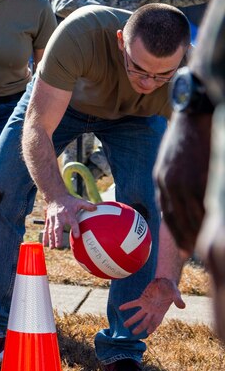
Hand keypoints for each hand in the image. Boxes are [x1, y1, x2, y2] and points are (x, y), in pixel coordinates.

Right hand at [43, 192, 96, 246]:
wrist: (55, 196)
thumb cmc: (69, 200)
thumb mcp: (79, 201)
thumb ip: (87, 205)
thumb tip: (96, 208)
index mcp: (68, 213)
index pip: (72, 222)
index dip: (75, 228)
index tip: (77, 236)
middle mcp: (59, 217)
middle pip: (58, 228)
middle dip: (57, 237)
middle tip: (59, 246)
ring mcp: (52, 219)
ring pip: (51, 230)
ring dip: (51, 239)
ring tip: (52, 248)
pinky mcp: (48, 220)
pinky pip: (46, 229)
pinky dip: (45, 237)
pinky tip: (45, 245)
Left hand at [120, 277, 184, 335]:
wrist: (165, 281)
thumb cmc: (171, 288)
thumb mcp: (176, 294)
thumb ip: (178, 300)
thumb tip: (183, 306)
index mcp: (161, 311)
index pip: (156, 321)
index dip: (152, 326)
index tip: (148, 332)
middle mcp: (153, 311)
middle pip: (145, 321)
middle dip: (140, 327)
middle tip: (133, 333)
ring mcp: (147, 306)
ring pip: (138, 315)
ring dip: (132, 320)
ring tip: (124, 325)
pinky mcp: (143, 299)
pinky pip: (134, 303)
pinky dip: (128, 306)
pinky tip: (120, 308)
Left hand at [155, 109, 211, 252]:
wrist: (194, 116)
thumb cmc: (185, 136)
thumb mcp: (169, 159)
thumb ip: (171, 179)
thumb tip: (178, 197)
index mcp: (160, 179)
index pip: (166, 211)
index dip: (174, 231)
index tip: (181, 246)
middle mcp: (168, 184)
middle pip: (177, 219)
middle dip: (185, 238)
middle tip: (193, 253)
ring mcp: (184, 183)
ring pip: (191, 217)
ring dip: (197, 234)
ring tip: (204, 248)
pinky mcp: (199, 180)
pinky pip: (203, 208)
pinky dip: (206, 222)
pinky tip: (210, 231)